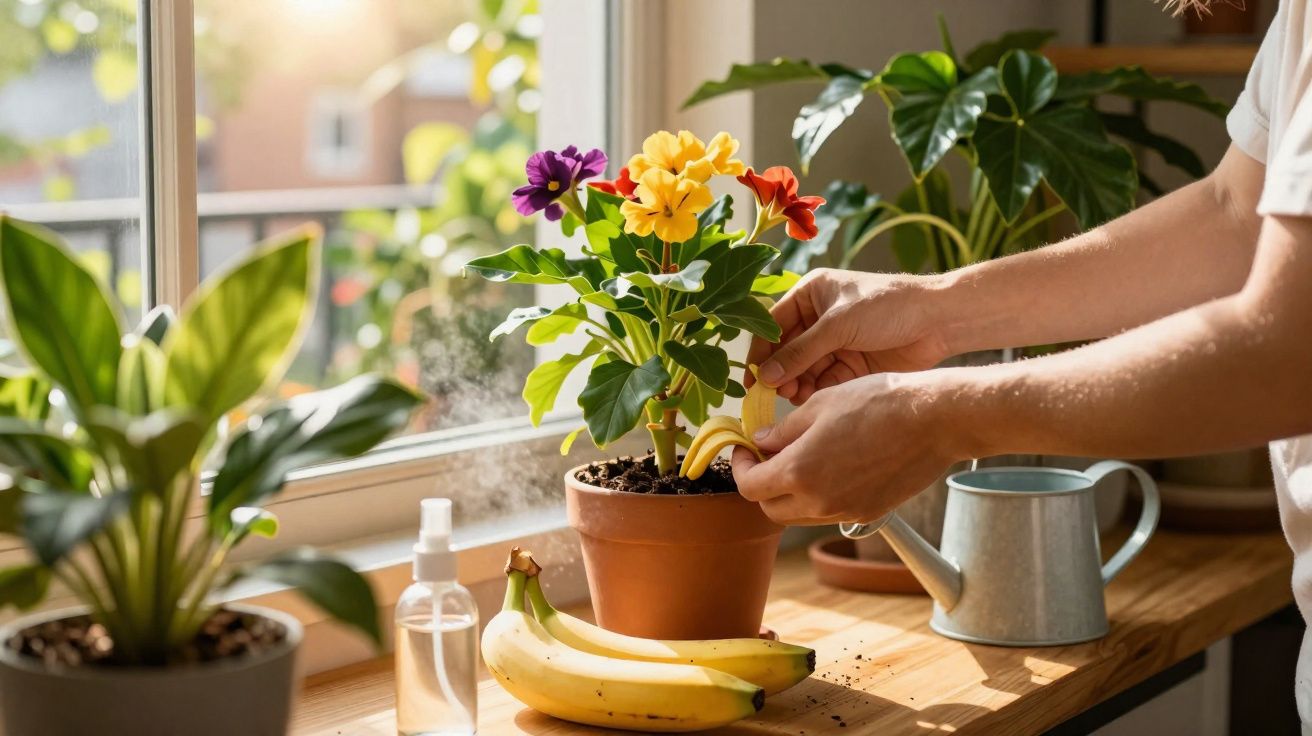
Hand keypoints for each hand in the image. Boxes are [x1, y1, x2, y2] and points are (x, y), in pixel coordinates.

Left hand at [731, 371, 966, 525]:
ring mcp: (846, 510)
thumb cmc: (879, 402)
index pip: (750, 486)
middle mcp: (819, 501)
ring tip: (799, 459)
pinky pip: (829, 512)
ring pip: (800, 514)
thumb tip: (760, 441)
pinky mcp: (869, 512)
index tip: (745, 450)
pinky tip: (831, 466)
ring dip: (790, 493)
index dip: (740, 467)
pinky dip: (819, 496)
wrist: (935, 420)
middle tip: (767, 456)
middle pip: (770, 508)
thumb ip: (784, 430)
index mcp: (799, 471)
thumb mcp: (820, 404)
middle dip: (762, 484)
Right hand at [748, 268, 950, 403]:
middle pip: (787, 350)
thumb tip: (766, 376)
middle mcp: (818, 318)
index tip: (752, 378)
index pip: (773, 324)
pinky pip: (825, 380)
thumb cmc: (888, 306)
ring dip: (798, 384)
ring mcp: (835, 342)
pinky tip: (814, 400)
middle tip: (777, 393)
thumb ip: (801, 352)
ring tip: (796, 397)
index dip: (761, 351)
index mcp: (811, 294)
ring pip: (805, 369)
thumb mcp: (838, 324)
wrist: (938, 320)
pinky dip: (818, 391)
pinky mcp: (851, 363)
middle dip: (782, 371)